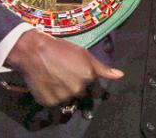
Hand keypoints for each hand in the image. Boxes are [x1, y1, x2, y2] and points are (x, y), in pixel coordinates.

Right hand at [5, 30, 122, 106]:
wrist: (34, 52)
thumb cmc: (61, 49)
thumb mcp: (84, 54)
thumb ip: (102, 68)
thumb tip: (120, 75)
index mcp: (88, 77)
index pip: (97, 93)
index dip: (92, 89)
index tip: (87, 85)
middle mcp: (77, 90)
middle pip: (83, 98)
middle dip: (79, 92)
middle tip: (69, 80)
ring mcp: (63, 98)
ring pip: (69, 102)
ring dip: (66, 97)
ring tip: (58, 83)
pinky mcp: (49, 103)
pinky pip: (55, 106)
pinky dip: (54, 99)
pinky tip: (50, 87)